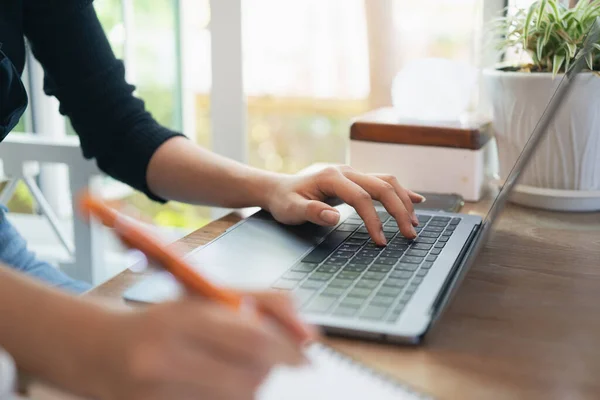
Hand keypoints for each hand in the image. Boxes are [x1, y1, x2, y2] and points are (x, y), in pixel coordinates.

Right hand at [93, 291, 310, 399]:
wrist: (98, 351)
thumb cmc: (159, 321)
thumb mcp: (204, 299)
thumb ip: (259, 303)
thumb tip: (307, 329)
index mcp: (178, 320)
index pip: (251, 339)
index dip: (287, 349)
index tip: (305, 355)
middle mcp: (163, 360)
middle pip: (248, 379)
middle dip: (268, 371)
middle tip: (265, 361)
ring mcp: (155, 396)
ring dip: (248, 388)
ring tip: (232, 370)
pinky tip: (216, 385)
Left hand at [264, 166, 424, 244]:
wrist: (279, 188)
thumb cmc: (285, 201)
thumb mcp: (291, 210)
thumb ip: (312, 212)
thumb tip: (334, 217)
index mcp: (331, 177)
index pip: (361, 198)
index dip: (374, 220)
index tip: (381, 241)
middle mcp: (345, 171)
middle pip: (382, 186)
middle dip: (399, 210)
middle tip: (409, 234)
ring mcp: (352, 173)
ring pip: (386, 181)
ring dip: (403, 200)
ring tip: (413, 222)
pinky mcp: (355, 178)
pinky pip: (382, 181)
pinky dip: (400, 191)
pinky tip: (416, 200)